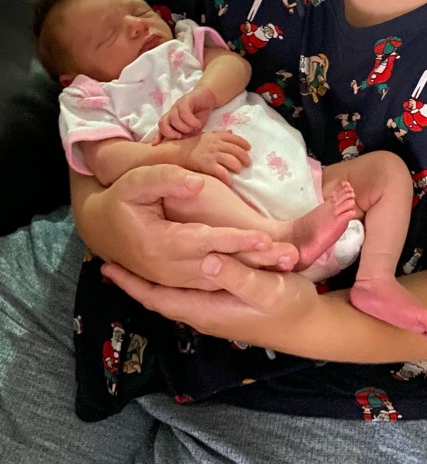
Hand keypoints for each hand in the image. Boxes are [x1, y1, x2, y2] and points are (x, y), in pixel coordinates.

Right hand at [75, 165, 284, 286]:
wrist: (100, 226)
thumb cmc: (121, 199)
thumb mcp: (137, 181)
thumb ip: (167, 179)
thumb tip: (197, 182)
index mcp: (159, 244)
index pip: (204, 242)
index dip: (234, 241)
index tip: (264, 238)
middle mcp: (168, 269)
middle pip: (218, 267)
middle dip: (253, 262)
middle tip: (289, 257)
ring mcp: (173, 279)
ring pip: (218, 280)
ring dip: (250, 273)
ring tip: (286, 263)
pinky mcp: (178, 282)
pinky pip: (211, 283)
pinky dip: (237, 279)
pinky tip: (264, 271)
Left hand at [102, 252, 319, 342]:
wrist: (308, 326)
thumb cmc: (288, 307)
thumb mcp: (265, 288)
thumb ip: (235, 275)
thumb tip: (204, 258)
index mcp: (205, 309)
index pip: (157, 297)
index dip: (130, 282)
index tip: (105, 267)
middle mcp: (202, 311)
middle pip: (159, 295)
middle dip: (134, 278)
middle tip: (111, 255)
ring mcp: (212, 308)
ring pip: (172, 291)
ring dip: (152, 275)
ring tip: (135, 254)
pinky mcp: (223, 302)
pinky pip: (188, 287)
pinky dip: (173, 273)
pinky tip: (174, 259)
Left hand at [154, 86, 216, 142]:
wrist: (208, 98)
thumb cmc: (199, 115)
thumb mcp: (193, 129)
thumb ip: (185, 136)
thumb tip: (180, 146)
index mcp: (171, 120)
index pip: (161, 128)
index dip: (158, 136)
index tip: (156, 144)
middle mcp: (172, 113)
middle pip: (163, 123)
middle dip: (170, 133)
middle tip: (180, 137)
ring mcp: (178, 106)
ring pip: (173, 119)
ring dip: (183, 127)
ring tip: (193, 129)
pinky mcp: (185, 100)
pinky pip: (183, 112)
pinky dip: (190, 121)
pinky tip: (197, 124)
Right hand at [185, 131, 251, 182]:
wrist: (175, 153)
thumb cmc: (190, 145)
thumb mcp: (206, 136)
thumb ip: (219, 134)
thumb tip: (232, 132)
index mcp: (216, 136)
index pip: (235, 138)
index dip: (244, 143)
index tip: (249, 148)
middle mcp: (216, 144)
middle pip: (237, 150)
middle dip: (245, 157)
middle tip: (247, 164)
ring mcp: (212, 155)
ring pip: (232, 161)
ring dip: (238, 167)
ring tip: (238, 171)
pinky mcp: (207, 165)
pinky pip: (222, 172)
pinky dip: (228, 178)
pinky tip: (229, 182)